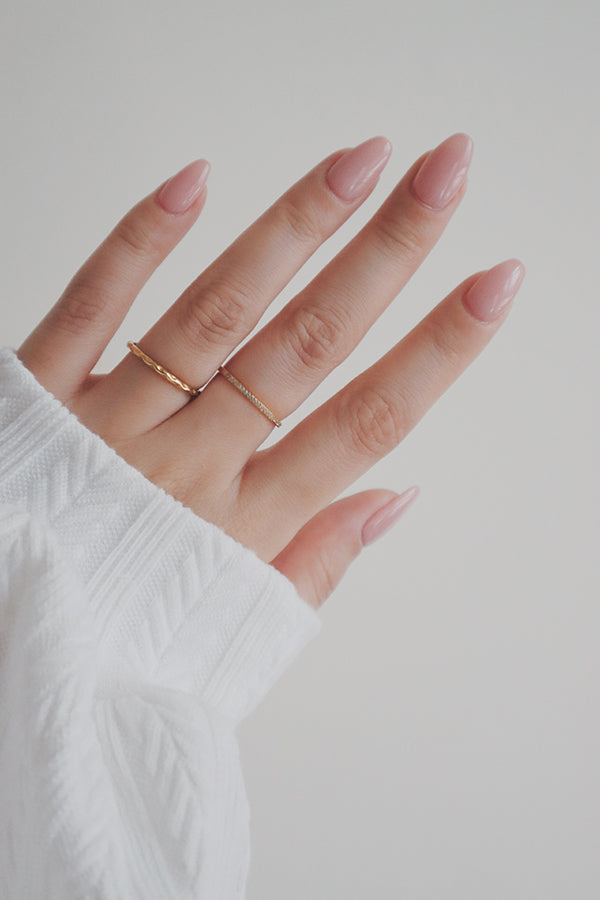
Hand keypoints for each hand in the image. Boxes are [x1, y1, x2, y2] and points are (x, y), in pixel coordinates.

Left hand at [17, 134, 523, 608]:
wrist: (1, 654)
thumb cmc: (125, 642)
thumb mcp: (237, 629)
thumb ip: (317, 564)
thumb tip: (397, 496)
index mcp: (244, 526)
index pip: (363, 423)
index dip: (437, 351)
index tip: (492, 283)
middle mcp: (188, 466)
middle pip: (306, 346)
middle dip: (386, 255)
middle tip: (444, 173)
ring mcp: (112, 425)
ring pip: (218, 313)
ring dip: (294, 230)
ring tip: (360, 162)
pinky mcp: (38, 397)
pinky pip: (92, 305)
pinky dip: (142, 242)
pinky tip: (196, 181)